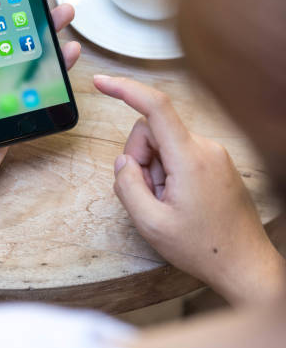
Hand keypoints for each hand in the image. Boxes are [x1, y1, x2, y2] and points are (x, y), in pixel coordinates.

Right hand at [94, 75, 285, 305]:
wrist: (245, 264)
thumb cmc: (204, 248)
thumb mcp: (152, 225)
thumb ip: (127, 186)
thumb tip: (124, 161)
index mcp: (190, 158)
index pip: (155, 107)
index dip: (124, 89)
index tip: (101, 83)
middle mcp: (205, 147)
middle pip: (153, 131)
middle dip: (140, 159)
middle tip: (149, 195)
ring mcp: (213, 154)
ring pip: (164, 144)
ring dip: (155, 170)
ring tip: (167, 203)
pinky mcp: (215, 162)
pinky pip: (179, 153)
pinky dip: (169, 172)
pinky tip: (178, 200)